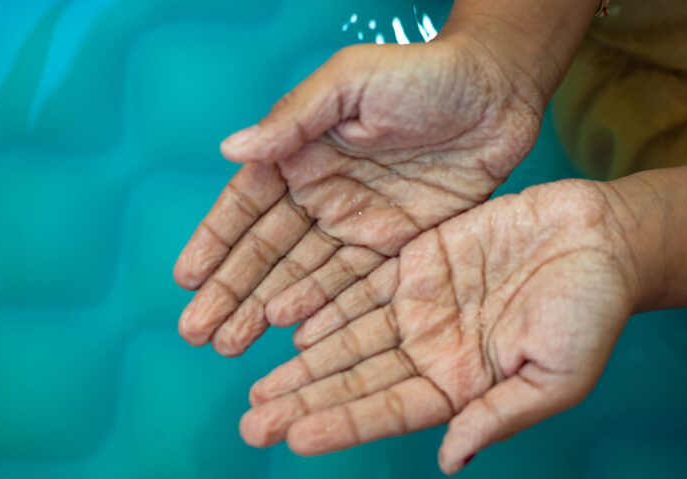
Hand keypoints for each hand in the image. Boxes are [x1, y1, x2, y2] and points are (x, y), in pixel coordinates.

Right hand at [173, 38, 543, 355]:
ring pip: (303, 276)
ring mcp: (360, 222)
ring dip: (264, 310)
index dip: (216, 242)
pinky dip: (321, 310)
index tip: (186, 280)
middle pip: (268, 251)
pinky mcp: (398, 243)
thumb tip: (230, 149)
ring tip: (229, 345)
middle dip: (230, 291)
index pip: (247, 205)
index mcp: (302, 151)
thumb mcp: (351, 81)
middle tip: (196, 333)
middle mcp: (324, 192)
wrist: (500, 91)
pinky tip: (291, 335)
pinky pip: (354, 284)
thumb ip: (293, 117)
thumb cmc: (424, 70)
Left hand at [238, 180, 642, 473]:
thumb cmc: (593, 310)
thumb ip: (497, 417)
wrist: (603, 238)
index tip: (293, 436)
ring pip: (349, 336)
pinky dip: (327, 304)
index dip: (341, 423)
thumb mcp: (554, 377)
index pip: (388, 409)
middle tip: (251, 421)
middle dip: (305, 400)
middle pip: (356, 378)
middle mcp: (432, 348)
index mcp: (462, 383)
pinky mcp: (419, 260)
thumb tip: (449, 462)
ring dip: (304, 361)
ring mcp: (422, 304)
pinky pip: (363, 284)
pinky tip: (291, 324)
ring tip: (258, 384)